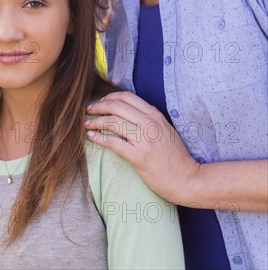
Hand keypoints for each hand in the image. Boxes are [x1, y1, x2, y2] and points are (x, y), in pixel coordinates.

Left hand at [85, 91, 199, 203]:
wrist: (188, 179)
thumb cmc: (176, 157)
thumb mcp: (166, 130)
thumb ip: (150, 119)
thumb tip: (130, 111)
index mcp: (155, 115)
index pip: (127, 97)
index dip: (110, 97)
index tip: (101, 102)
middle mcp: (149, 123)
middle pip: (117, 106)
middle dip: (99, 106)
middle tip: (89, 110)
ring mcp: (144, 140)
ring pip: (113, 122)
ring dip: (96, 121)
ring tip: (87, 124)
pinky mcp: (139, 157)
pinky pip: (114, 143)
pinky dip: (99, 138)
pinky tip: (92, 137)